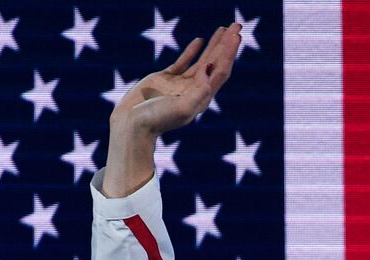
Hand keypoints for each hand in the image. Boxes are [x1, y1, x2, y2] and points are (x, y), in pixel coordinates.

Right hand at [102, 23, 241, 197]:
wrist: (132, 125)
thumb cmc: (156, 119)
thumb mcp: (181, 107)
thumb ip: (199, 90)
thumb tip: (210, 69)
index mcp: (201, 98)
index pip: (221, 72)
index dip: (230, 53)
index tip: (237, 36)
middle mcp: (194, 91)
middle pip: (216, 64)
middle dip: (227, 45)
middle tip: (237, 25)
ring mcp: (180, 85)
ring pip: (202, 61)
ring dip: (214, 45)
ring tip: (224, 29)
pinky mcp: (165, 80)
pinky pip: (183, 62)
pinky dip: (192, 51)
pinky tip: (200, 40)